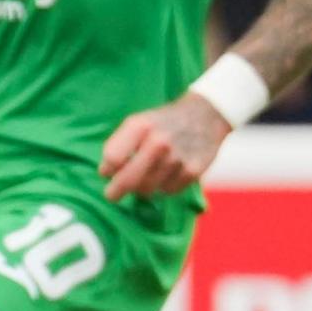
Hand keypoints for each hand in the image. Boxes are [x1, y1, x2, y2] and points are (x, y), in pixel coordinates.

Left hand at [100, 92, 232, 199]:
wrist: (205, 115)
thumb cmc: (162, 122)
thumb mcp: (138, 122)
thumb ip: (120, 145)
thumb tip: (106, 174)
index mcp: (140, 126)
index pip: (113, 157)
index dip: (107, 169)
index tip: (106, 173)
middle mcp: (159, 142)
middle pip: (128, 179)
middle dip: (115, 191)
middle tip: (111, 195)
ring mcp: (177, 158)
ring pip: (147, 189)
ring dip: (142, 187)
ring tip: (146, 176)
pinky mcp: (193, 171)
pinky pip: (168, 191)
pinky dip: (164, 186)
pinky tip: (168, 173)